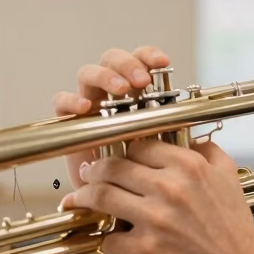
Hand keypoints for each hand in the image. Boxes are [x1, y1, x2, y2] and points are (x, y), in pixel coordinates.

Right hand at [52, 45, 170, 193]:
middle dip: (127, 64)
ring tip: (120, 90)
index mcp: (136, 90)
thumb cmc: (147, 169)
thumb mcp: (166, 146)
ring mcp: (89, 104)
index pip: (139, 60)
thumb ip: (175, 129)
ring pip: (88, 73)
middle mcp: (110, 92)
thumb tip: (192, 117)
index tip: (162, 62)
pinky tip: (85, 108)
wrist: (124, 198)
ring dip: (105, 76)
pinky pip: (61, 102)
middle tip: (142, 81)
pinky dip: (71, 100)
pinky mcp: (70, 121)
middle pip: (112, 59)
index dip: (148, 55)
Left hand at [61, 137, 253, 253]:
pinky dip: (103, 236)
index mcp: (188, 165)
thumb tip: (185, 137)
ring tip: (78, 199)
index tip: (114, 156)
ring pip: (102, 196)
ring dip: (85, 197)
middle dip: (94, 170)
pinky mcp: (147, 249)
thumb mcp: (228, 176)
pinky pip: (110, 237)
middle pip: (112, 166)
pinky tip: (103, 235)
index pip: (137, 144)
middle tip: (87, 175)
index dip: (121, 149)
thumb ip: (207, 150)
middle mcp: (169, 188)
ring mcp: (156, 219)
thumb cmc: (234, 226)